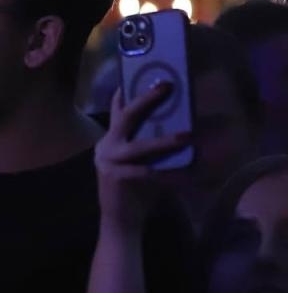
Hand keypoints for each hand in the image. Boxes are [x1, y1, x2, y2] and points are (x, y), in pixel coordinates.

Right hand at [95, 85, 188, 233]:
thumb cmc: (136, 190)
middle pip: (125, 117)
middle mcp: (105, 146)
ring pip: (139, 146)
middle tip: (167, 85)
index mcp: (110, 140)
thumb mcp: (142, 162)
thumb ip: (150, 145)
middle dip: (146, 99)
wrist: (120, 220)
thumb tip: (181, 127)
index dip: (126, 91)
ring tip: (187, 136)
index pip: (117, 110)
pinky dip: (168, 173)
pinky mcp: (116, 177)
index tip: (138, 72)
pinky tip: (186, 174)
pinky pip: (146, 172)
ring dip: (165, 140)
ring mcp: (108, 161)